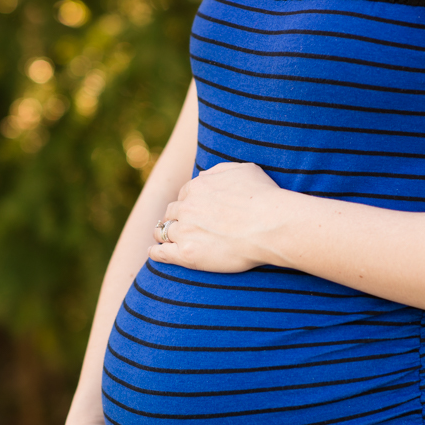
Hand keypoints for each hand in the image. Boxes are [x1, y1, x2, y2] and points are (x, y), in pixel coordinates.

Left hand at [148, 162, 290, 270]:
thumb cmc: (264, 197)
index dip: (186, 204)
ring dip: (162, 234)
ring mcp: (185, 231)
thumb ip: (219, 171)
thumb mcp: (243, 170)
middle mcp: (186, 207)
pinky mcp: (187, 254)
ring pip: (163, 232)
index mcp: (197, 187)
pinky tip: (153, 253)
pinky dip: (155, 253)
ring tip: (161, 240)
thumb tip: (202, 175)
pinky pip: (161, 253)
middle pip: (171, 213)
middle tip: (176, 226)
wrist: (271, 225)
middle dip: (173, 218)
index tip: (189, 212)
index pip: (183, 196)